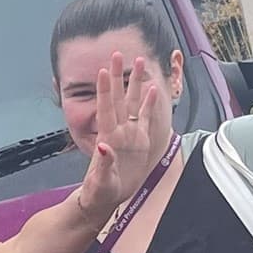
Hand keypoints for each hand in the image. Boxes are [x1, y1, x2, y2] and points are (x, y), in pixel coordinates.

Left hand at [70, 54, 170, 225]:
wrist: (106, 198)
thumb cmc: (99, 192)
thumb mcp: (100, 182)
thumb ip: (103, 165)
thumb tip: (104, 147)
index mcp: (108, 138)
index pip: (106, 109)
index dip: (105, 90)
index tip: (104, 70)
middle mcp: (119, 131)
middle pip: (119, 98)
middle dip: (119, 75)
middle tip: (117, 53)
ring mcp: (130, 134)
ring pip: (133, 103)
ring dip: (135, 83)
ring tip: (138, 61)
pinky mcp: (140, 141)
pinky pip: (146, 118)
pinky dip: (150, 103)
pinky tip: (152, 88)